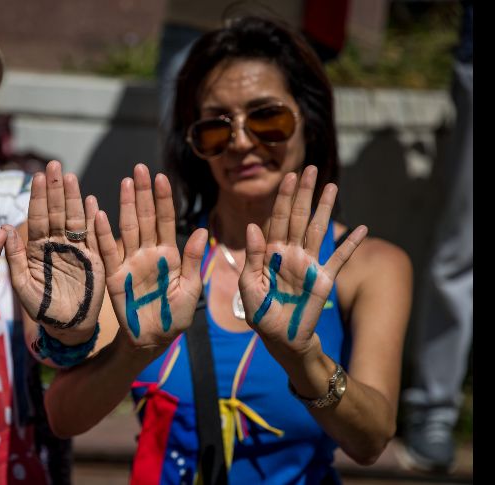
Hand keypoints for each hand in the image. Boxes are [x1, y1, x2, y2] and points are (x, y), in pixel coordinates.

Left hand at [4, 161, 104, 340]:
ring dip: (73, 198)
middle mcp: (56, 243)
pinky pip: (94, 237)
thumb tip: (4, 228)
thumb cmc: (40, 308)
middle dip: (55, 188)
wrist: (65, 327)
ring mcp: (76, 249)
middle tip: (54, 164)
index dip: (38, 197)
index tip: (37, 176)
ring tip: (71, 177)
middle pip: (57, 211)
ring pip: (75, 219)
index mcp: (37, 247)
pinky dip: (94, 221)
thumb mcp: (21, 285)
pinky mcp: (94, 259)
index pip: (37, 217)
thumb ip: (13, 258)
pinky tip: (93, 203)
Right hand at [97, 164, 206, 351]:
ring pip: (127, 228)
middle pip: (145, 217)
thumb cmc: (176, 316)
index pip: (166, 220)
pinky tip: (99, 214)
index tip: (162, 177)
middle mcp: (148, 252)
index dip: (164, 199)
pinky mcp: (114, 276)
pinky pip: (108, 252)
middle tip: (140, 168)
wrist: (154, 339)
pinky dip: (103, 234)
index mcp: (169, 254)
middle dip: (143, 193)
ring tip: (125, 183)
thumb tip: (201, 230)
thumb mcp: (190, 289)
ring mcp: (130, 262)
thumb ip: (192, 260)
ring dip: (125, 205)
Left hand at [239, 165, 366, 357]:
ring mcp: (308, 263)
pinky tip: (363, 227)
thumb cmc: (260, 316)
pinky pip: (339, 257)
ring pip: (318, 229)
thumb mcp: (249, 288)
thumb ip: (252, 258)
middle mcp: (289, 253)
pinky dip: (351, 243)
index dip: (283, 198)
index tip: (289, 176)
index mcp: (269, 253)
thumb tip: (253, 226)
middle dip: (303, 193)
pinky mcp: (324, 278)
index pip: (277, 219)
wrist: (282, 340)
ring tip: (331, 186)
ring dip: (324, 208)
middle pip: (298, 217)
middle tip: (310, 168)